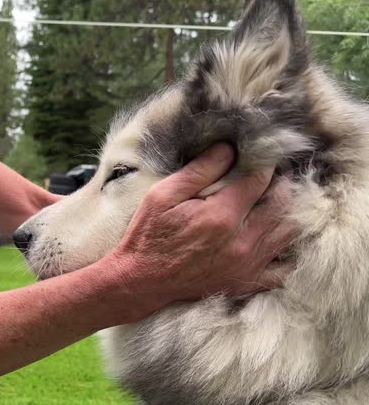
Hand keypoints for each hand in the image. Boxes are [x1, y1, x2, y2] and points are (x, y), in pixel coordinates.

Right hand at [110, 143, 296, 309]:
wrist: (140, 281)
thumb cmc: (148, 235)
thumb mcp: (162, 195)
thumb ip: (199, 170)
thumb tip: (228, 149)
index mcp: (221, 215)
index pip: (260, 180)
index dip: (263, 163)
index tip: (259, 156)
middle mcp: (242, 241)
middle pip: (284, 204)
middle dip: (281, 184)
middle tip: (269, 176)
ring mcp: (247, 265)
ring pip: (290, 232)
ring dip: (288, 212)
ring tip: (273, 201)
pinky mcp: (246, 282)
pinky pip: (284, 269)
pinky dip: (285, 252)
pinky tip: (273, 238)